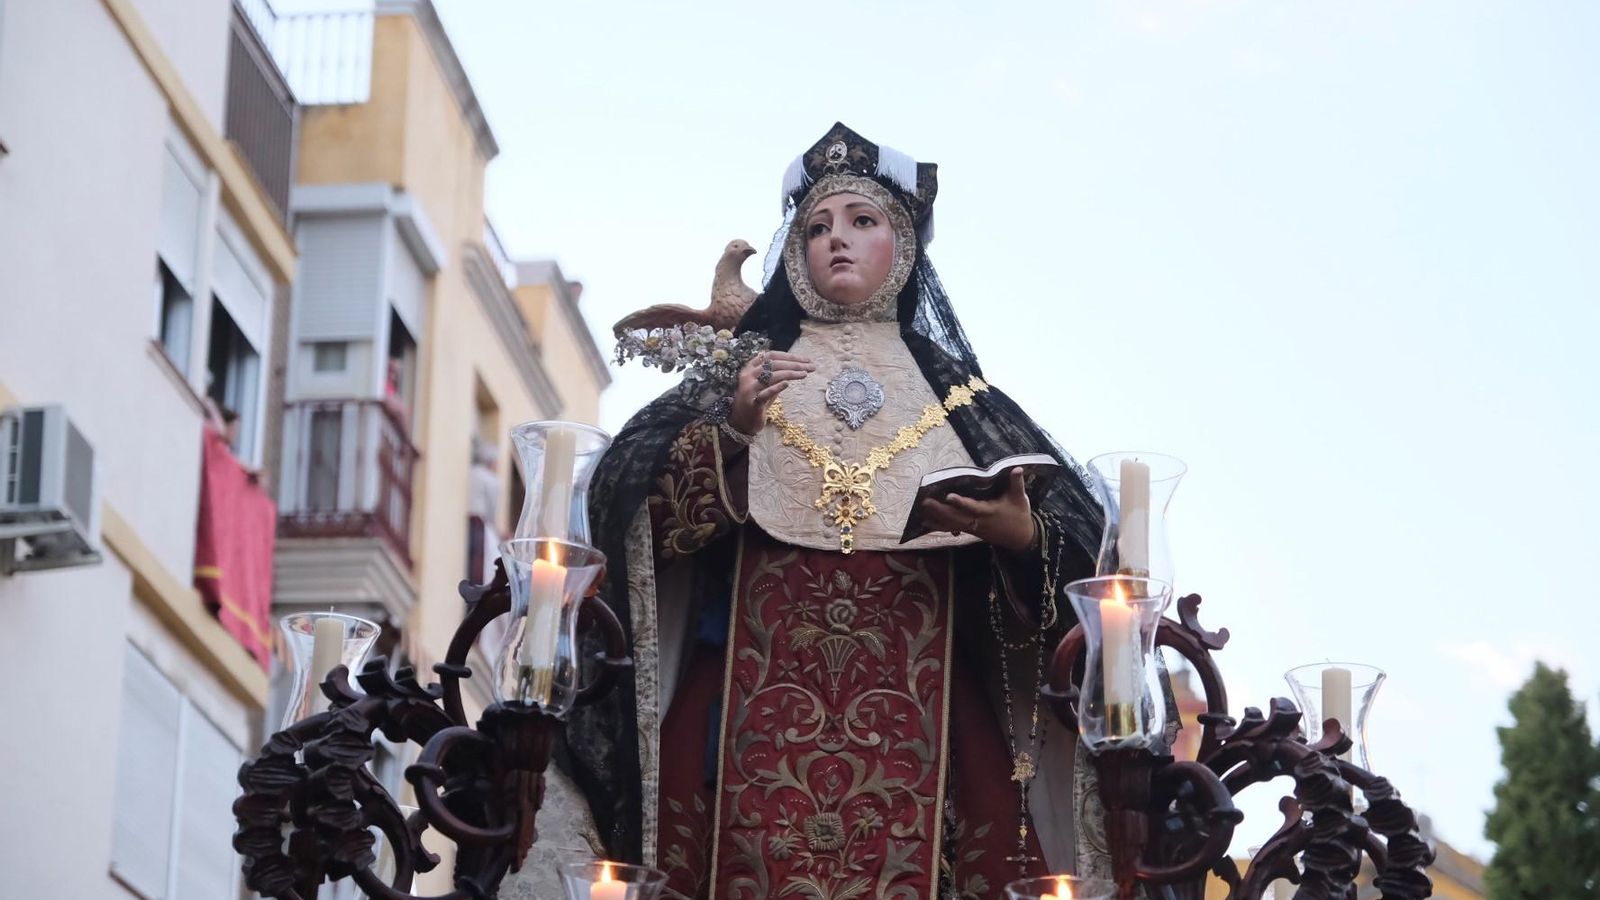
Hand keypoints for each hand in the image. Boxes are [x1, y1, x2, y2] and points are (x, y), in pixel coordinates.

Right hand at [730, 351, 814, 435]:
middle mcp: (748, 375)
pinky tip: (787, 384)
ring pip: (770, 375)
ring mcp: (749, 389)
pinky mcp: (752, 403)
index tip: (806, 359)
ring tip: (805, 374)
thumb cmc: (756, 401)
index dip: (790, 356)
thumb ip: (776, 374)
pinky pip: (765, 393)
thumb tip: (797, 365)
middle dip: (794, 363)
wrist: (742, 422)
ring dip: (790, 373)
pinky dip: (776, 387)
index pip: (771, 356)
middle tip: (811, 366)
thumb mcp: (766, 384)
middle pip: (773, 364)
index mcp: (750, 367)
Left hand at [919, 467, 1035, 553]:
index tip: (949, 496)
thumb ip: (1017, 483)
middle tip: (926, 501)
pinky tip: (926, 522)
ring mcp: (973, 528)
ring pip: (952, 524)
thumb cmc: (1019, 516)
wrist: (1020, 539)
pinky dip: (940, 525)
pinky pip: (952, 528)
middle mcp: (978, 522)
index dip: (961, 503)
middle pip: (956, 517)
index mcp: (989, 512)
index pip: (973, 508)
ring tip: (922, 510)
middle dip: (940, 510)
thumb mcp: (1020, 499)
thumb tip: (1017, 468)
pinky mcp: (970, 531)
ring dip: (936, 517)